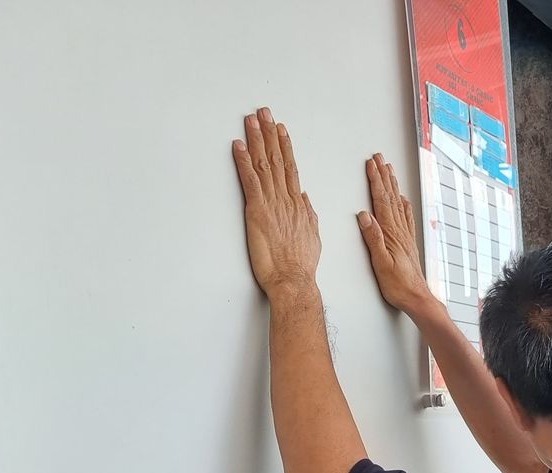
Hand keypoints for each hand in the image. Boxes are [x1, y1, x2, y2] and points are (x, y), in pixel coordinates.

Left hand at [232, 108, 320, 297]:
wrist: (293, 280)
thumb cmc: (301, 265)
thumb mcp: (312, 237)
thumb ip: (308, 215)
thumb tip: (305, 198)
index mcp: (298, 205)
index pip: (291, 169)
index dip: (285, 146)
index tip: (281, 129)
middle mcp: (286, 199)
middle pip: (278, 159)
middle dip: (271, 133)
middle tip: (265, 113)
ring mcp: (272, 204)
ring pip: (265, 164)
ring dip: (257, 140)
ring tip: (252, 120)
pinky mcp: (257, 212)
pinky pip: (250, 181)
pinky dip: (243, 162)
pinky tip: (238, 146)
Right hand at [358, 154, 431, 314]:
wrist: (417, 298)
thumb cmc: (398, 285)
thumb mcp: (380, 263)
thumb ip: (373, 238)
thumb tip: (364, 215)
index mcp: (390, 233)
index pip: (381, 200)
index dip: (375, 180)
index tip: (371, 164)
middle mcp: (400, 230)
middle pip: (390, 197)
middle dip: (383, 175)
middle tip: (379, 158)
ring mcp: (405, 235)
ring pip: (398, 203)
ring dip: (392, 185)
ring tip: (389, 169)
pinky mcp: (408, 242)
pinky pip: (405, 216)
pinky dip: (403, 203)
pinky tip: (403, 198)